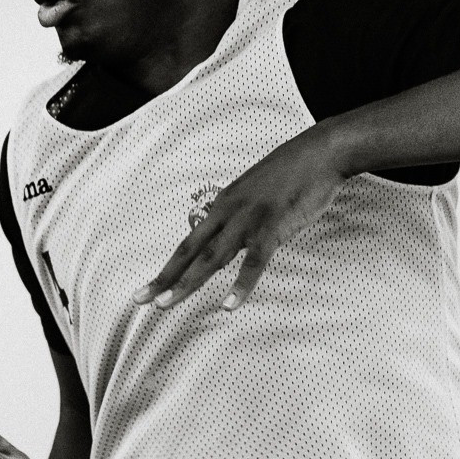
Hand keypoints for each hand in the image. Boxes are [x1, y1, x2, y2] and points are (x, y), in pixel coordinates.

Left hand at [135, 123, 351, 311]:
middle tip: (139, 301)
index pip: (188, 244)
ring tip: (165, 305)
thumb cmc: (290, 174)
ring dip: (187, 283)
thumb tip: (231, 232)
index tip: (147, 289)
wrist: (319, 152)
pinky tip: (230, 305)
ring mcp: (248, 220)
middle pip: (189, 252)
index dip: (167, 268)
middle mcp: (227, 213)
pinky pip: (254, 261)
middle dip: (164, 279)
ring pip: (211, 258)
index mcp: (222, 206)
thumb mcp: (254, 193)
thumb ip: (239, 215)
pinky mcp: (272, 226)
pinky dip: (242, 285)